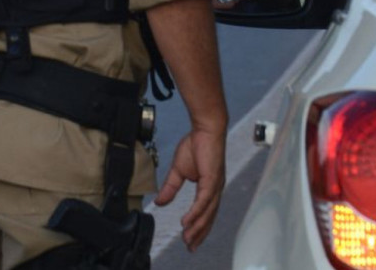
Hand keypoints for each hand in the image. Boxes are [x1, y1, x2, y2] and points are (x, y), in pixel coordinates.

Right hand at [153, 128, 225, 250]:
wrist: (205, 129)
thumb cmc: (195, 145)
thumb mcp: (178, 171)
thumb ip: (170, 188)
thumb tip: (160, 202)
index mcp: (209, 188)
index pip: (205, 213)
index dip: (198, 227)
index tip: (190, 241)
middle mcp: (215, 190)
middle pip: (208, 218)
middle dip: (199, 234)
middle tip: (190, 247)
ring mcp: (215, 186)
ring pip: (207, 213)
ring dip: (197, 227)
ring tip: (188, 239)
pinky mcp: (212, 179)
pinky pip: (203, 201)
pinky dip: (196, 213)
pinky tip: (188, 222)